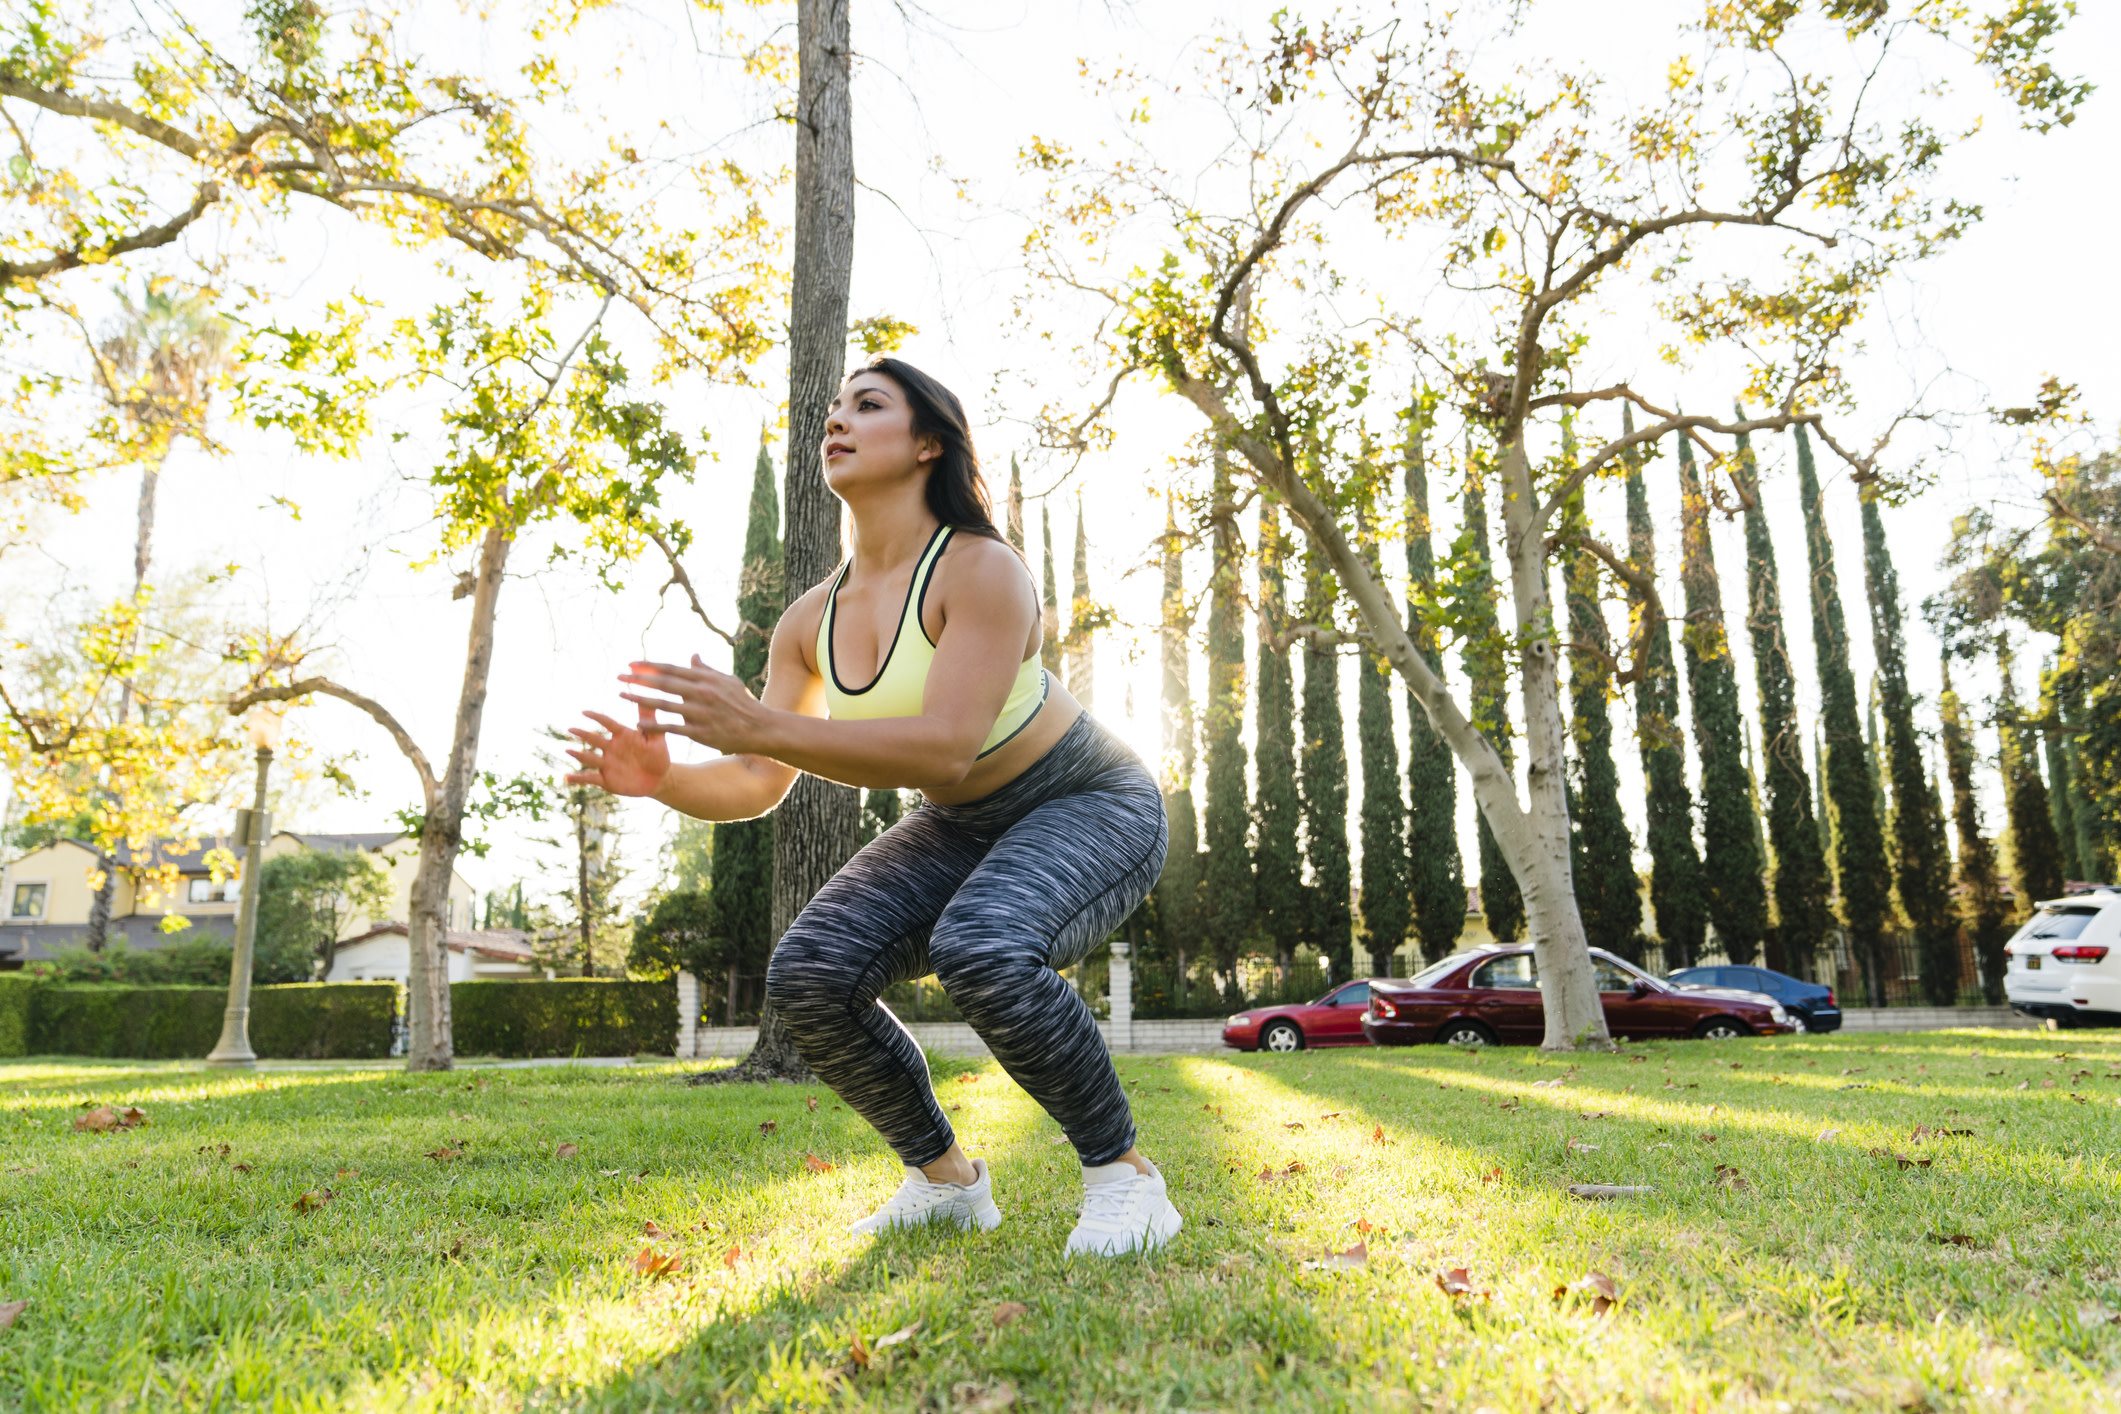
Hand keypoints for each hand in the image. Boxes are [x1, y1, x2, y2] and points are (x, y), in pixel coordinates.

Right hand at [564, 707, 670, 797]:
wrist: (658, 779)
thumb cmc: (658, 755)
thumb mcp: (657, 738)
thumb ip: (650, 719)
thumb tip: (646, 696)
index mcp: (622, 736)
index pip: (607, 723)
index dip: (597, 717)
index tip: (584, 712)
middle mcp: (611, 748)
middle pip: (594, 739)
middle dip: (582, 734)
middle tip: (570, 729)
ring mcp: (607, 764)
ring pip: (589, 758)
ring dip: (578, 754)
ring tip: (568, 751)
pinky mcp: (606, 779)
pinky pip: (590, 778)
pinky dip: (578, 778)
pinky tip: (567, 778)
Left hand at [619, 655, 761, 752]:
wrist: (760, 728)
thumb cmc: (744, 703)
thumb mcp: (728, 681)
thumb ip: (706, 670)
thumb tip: (692, 656)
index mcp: (705, 679)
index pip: (671, 669)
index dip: (649, 666)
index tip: (631, 664)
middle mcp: (701, 693)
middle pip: (662, 683)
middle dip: (638, 679)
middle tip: (619, 676)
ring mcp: (699, 713)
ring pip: (663, 704)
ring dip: (639, 699)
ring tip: (621, 695)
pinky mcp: (699, 732)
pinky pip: (671, 728)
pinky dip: (654, 726)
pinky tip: (638, 724)